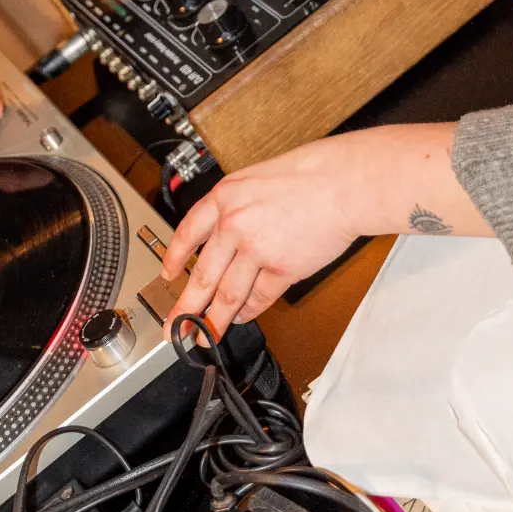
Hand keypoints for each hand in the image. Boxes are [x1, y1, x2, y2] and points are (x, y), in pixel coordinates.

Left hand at [162, 140, 362, 335]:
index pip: (188, 233)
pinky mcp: (282, 268)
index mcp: (225, 197)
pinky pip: (260, 297)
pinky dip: (250, 311)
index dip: (175, 259)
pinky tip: (243, 317)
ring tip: (204, 336)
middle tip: (174, 326)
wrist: (345, 182)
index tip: (167, 275)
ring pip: (228, 295)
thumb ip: (239, 206)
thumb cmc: (312, 175)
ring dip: (215, 320)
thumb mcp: (258, 179)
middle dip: (185, 307)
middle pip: (202, 275)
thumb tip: (229, 235)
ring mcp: (257, 248)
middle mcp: (234, 223)